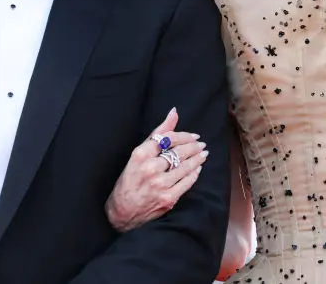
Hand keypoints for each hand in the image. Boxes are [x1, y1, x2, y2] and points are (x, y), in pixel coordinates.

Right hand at [105, 107, 209, 231]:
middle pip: (179, 152)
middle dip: (194, 146)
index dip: (184, 136)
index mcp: (140, 155)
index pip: (169, 138)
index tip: (193, 136)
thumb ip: (157, 134)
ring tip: (203, 154)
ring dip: (198, 158)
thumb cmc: (129, 181)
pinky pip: (187, 182)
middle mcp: (150, 169)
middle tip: (201, 144)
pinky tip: (197, 168)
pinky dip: (195, 173)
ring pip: (186, 166)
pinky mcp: (168, 198)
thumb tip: (174, 112)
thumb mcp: (138, 155)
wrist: (122, 212)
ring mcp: (160, 184)